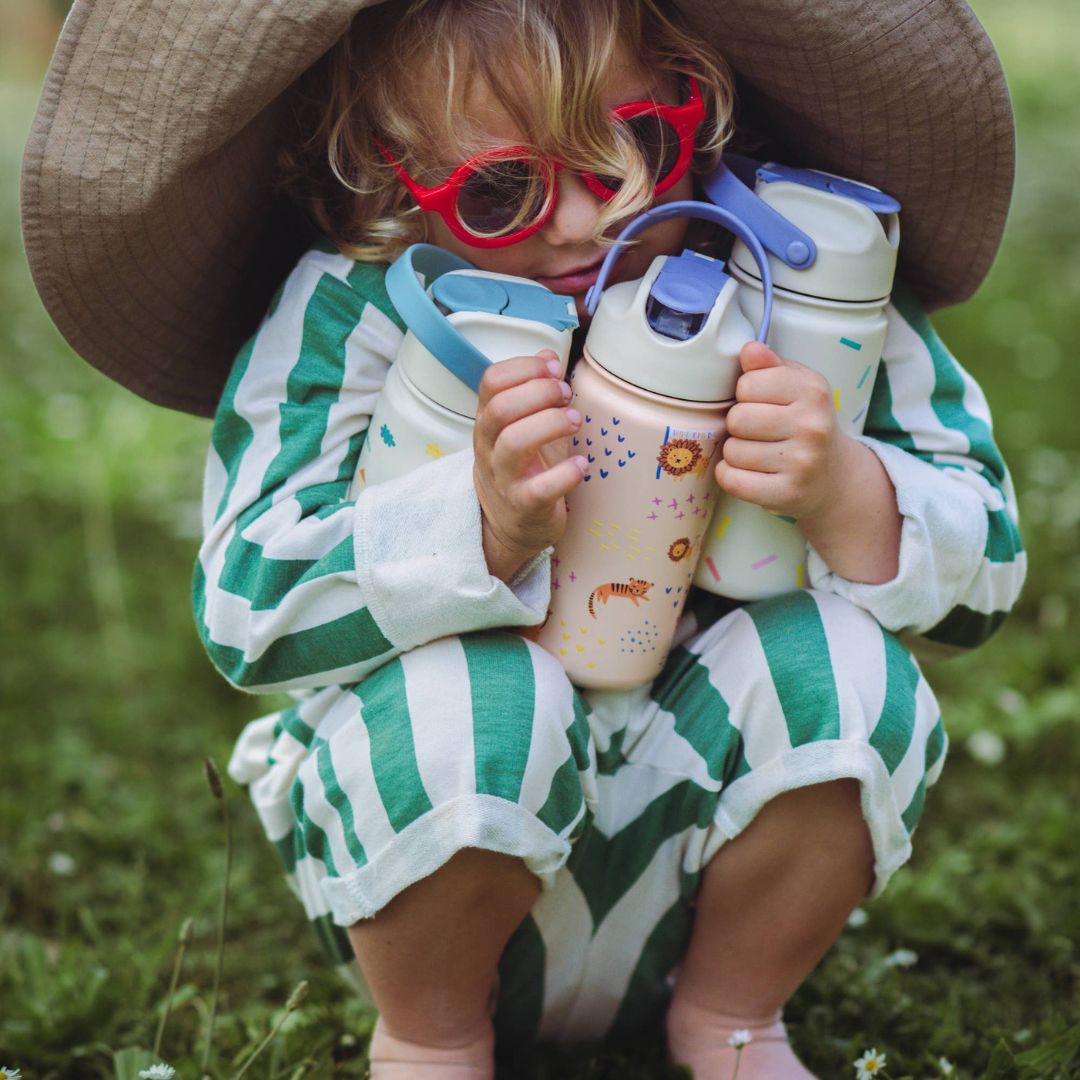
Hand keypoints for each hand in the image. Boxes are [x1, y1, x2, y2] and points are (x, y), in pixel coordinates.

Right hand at [473, 349, 586, 581]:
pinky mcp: (522, 506)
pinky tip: (581, 464)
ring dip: (551, 424)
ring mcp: (503, 478)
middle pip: (501, 408)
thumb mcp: (523, 427)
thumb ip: (534, 391)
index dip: (524, 368)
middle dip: (540, 392)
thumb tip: (547, 354)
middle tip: (566, 395)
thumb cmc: (523, 471)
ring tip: (575, 422)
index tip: (553, 368)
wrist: (510, 527)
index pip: (491, 382)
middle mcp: (489, 447)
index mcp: (488, 422)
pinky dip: (564, 473)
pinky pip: (539, 489)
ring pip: (515, 443)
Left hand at [714, 341, 847, 519]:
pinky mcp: (787, 493)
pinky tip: (749, 472)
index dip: (746, 394)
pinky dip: (731, 476)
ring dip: (736, 453)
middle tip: (759, 432)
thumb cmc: (806, 425)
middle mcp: (812, 426)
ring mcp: (802, 462)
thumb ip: (770, 366)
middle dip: (739, 425)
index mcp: (812, 390)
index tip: (762, 403)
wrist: (834, 477)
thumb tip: (749, 350)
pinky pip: (732, 480)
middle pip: (737, 418)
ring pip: (732, 451)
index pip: (747, 383)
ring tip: (759, 453)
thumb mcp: (797, 387)